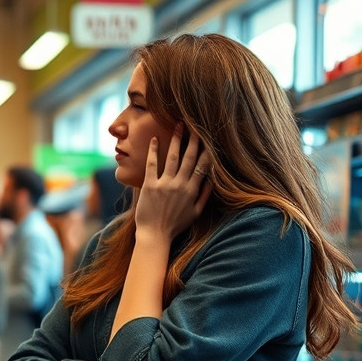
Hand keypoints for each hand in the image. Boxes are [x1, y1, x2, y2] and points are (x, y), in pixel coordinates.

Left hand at [134, 123, 212, 239]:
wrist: (155, 235)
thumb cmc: (175, 225)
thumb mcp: (196, 213)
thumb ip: (205, 196)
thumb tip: (212, 179)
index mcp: (192, 191)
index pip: (202, 165)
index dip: (207, 150)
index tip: (209, 137)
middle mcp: (180, 185)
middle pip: (189, 157)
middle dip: (194, 139)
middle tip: (195, 125)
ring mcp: (164, 184)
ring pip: (173, 157)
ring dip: (177, 140)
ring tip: (179, 125)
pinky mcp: (149, 186)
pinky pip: (152, 165)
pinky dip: (154, 151)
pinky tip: (155, 139)